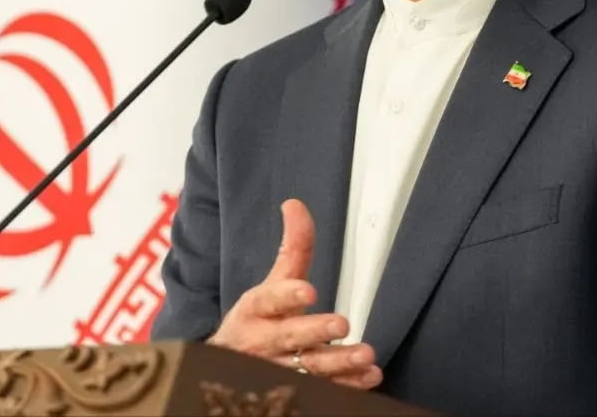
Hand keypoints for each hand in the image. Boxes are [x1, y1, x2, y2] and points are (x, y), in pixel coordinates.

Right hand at [207, 199, 381, 389]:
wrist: (229, 369)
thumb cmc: (260, 319)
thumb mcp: (272, 284)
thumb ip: (292, 249)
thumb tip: (295, 204)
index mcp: (254, 311)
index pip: (268, 300)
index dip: (287, 296)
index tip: (308, 291)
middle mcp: (262, 343)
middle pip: (288, 338)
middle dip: (315, 331)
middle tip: (341, 323)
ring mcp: (277, 371)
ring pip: (307, 369)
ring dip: (338, 364)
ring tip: (365, 356)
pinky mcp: (294, 390)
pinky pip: (322, 391)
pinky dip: (346, 387)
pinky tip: (368, 377)